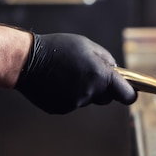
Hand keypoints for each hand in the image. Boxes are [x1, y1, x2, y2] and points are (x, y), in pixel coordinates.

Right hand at [14, 33, 136, 113]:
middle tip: (89, 74)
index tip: (130, 91)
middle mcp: (90, 93)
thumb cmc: (58, 48)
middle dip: (103, 88)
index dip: (129, 93)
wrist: (26, 60)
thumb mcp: (88, 45)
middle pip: (106, 98)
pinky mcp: (60, 109)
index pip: (127, 95)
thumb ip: (107, 60)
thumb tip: (116, 71)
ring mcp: (74, 103)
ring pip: (88, 100)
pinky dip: (68, 95)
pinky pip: (72, 103)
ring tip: (67, 74)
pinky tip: (57, 82)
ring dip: (84, 90)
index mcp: (101, 77)